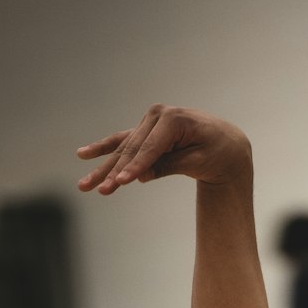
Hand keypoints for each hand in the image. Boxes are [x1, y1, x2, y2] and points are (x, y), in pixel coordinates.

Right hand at [77, 105, 249, 194]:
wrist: (224, 142)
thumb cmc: (216, 151)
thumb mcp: (199, 161)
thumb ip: (170, 166)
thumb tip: (141, 177)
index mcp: (173, 119)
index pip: (150, 149)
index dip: (135, 167)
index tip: (121, 183)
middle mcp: (157, 116)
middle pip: (132, 150)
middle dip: (115, 171)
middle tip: (100, 191)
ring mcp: (149, 123)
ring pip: (122, 148)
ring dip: (102, 167)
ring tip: (84, 185)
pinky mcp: (145, 132)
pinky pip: (121, 142)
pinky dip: (103, 149)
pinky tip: (83, 155)